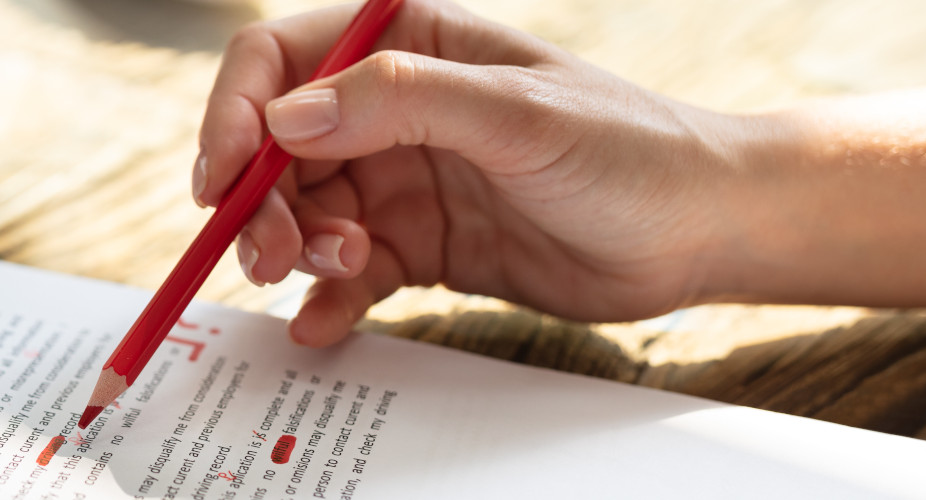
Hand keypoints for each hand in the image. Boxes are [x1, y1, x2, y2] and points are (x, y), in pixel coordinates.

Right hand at [196, 1, 766, 345]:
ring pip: (301, 211)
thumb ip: (399, 101)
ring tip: (337, 271)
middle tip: (271, 254)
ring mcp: (400, 176)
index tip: (224, 177)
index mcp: (407, 40)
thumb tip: (287, 117)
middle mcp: (391, 105)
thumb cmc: (629, 149)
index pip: (281, 59)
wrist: (700, 233)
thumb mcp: (514, 115)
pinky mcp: (416, 244)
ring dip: (294, 249)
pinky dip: (325, 299)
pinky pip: (343, 271)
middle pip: (275, 145)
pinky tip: (325, 322)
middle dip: (259, 201)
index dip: (236, 113)